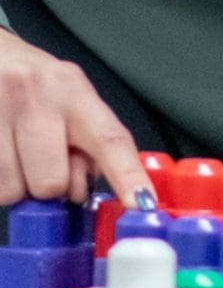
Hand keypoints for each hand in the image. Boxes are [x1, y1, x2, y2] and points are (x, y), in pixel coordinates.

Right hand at [0, 29, 153, 205]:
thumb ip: (90, 142)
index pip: (109, 139)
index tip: (143, 203)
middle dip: (49, 185)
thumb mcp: (71, 98)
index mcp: (72, 91)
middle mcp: (35, 99)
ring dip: (17, 186)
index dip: (128, 176)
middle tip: (44, 164)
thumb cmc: (35, 83)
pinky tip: (3, 154)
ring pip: (11, 191)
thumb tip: (83, 190)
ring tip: (18, 156)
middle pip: (50, 181)